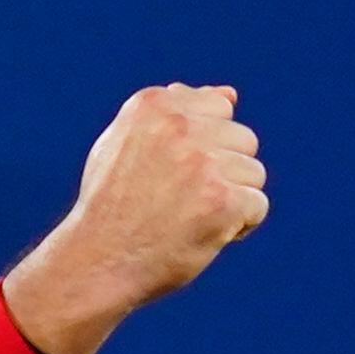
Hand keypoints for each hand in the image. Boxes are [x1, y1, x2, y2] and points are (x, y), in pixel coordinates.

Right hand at [2, 83, 270, 353]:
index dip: (207, 147)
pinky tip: (207, 235)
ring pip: (253, 173)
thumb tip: (230, 93)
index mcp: (153, 105)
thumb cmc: (114, 204)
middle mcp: (179, 127)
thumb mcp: (130, 143)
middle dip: (225, 171)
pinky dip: (240, 226)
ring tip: (192, 218)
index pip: (219, 109)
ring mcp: (202, 163)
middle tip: (185, 200)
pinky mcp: (221, 200)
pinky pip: (257, 205)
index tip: (177, 173)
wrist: (97, 260)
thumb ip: (178, 113)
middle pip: (243, 139)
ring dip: (233, 200)